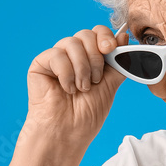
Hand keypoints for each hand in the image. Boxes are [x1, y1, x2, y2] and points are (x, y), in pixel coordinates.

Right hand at [24, 25, 127, 148]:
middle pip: (86, 34)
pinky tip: (67, 89)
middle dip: (96, 57)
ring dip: (82, 68)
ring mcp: (56, 58)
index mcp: (91, 58)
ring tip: (82, 88)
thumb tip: (124, 37)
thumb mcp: (111, 84)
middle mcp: (73, 55)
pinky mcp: (40, 64)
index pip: (98, 33)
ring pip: (71, 43)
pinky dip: (66, 74)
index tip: (111, 49)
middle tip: (96, 79)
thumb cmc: (87, 114)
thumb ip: (119, 61)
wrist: (68, 132)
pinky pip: (56, 55)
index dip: (106, 37)